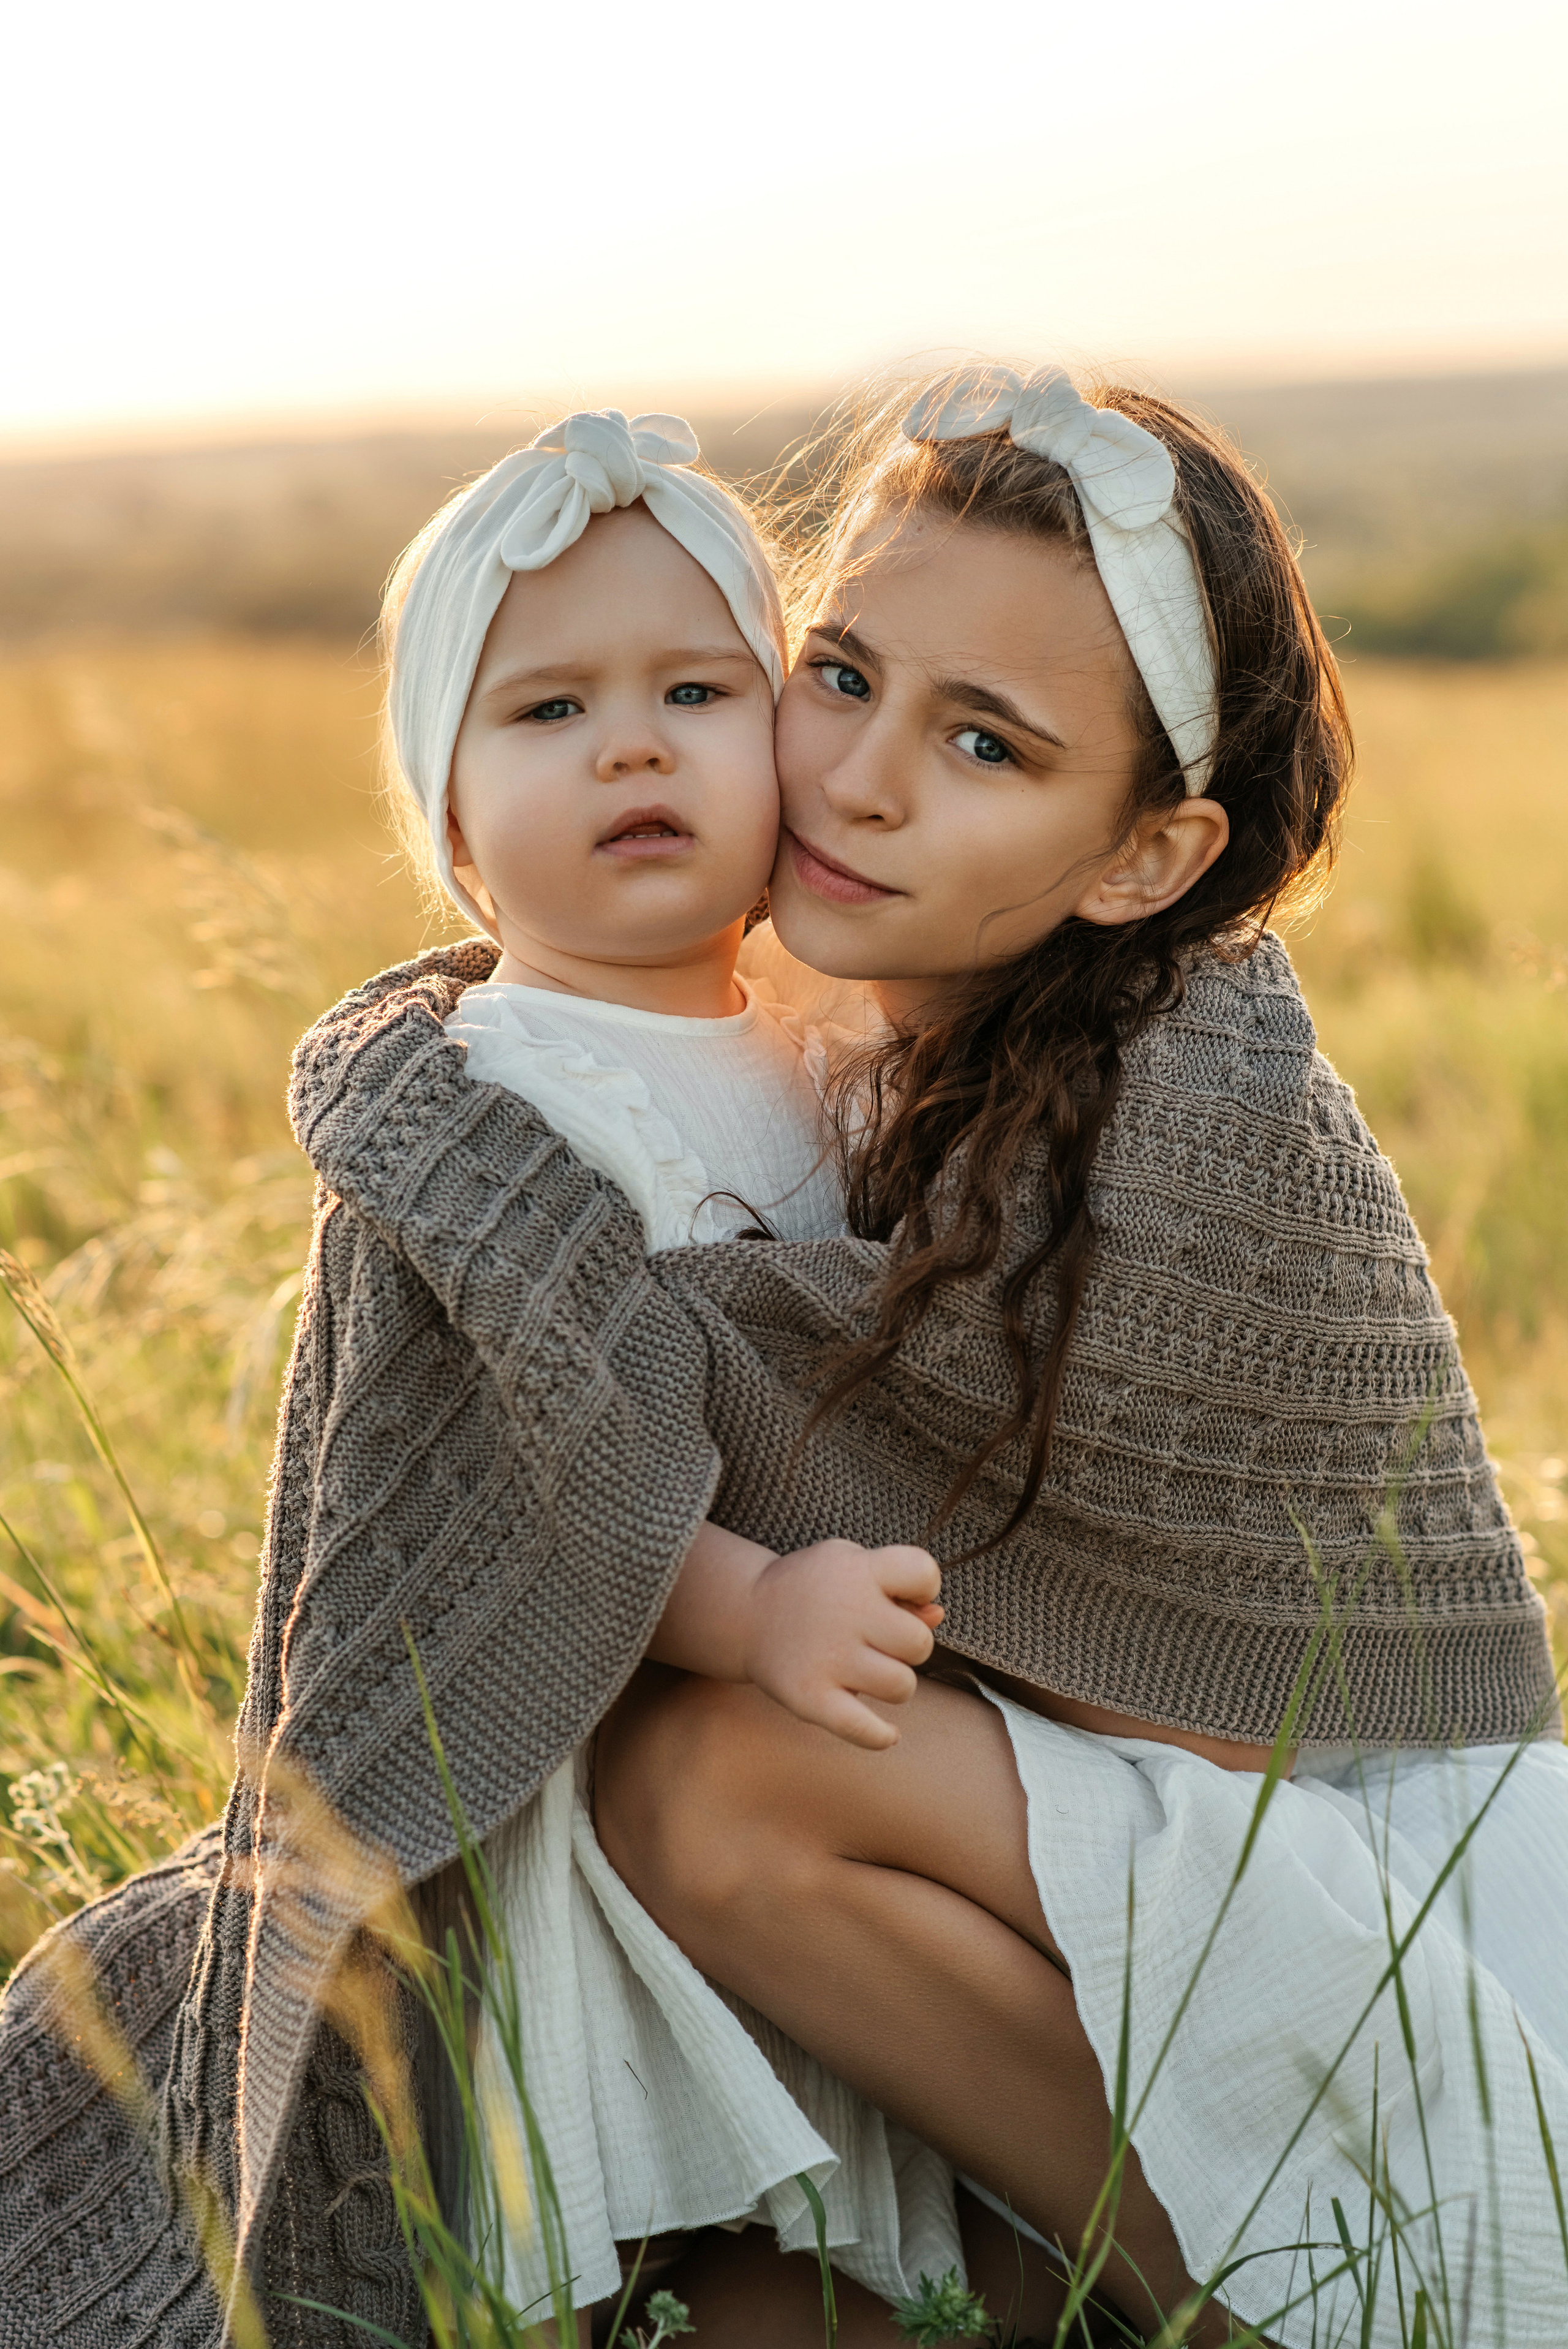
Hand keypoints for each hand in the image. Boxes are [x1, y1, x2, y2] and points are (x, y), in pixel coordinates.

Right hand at [741, 1539, 942, 1751]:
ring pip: (901, 1686)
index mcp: (858, 1570)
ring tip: (872, 1673)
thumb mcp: (851, 1567)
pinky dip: (881, 1736)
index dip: (925, 1586)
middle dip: (910, 1646)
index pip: (922, 1572)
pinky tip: (887, 1732)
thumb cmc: (815, 1589)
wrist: (747, 1613)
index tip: (907, 1595)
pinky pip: (863, 1729)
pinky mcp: (809, 1698)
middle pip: (918, 1642)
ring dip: (895, 1684)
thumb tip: (936, 1615)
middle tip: (884, 1642)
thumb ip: (898, 1590)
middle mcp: (845, 1611)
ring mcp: (827, 1657)